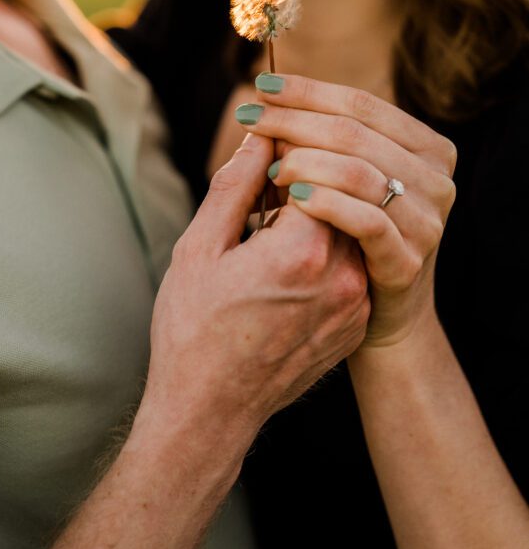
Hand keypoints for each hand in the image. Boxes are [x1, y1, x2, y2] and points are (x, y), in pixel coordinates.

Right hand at [143, 133, 368, 446]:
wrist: (209, 412)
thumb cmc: (192, 329)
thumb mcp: (199, 247)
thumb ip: (236, 185)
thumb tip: (260, 135)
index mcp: (302, 251)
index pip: (317, 166)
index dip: (288, 151)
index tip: (263, 149)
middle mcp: (343, 276)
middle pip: (339, 194)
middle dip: (304, 178)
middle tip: (264, 185)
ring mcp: (355, 303)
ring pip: (348, 227)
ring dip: (317, 214)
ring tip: (271, 229)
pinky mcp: (357, 322)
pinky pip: (351, 263)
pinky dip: (325, 251)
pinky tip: (286, 266)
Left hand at [241, 74, 456, 348]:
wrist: (376, 318)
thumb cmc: (350, 234)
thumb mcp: (344, 178)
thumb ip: (322, 139)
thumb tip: (268, 97)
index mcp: (425, 147)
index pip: (360, 104)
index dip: (308, 92)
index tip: (262, 86)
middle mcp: (436, 178)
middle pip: (355, 133)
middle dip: (294, 121)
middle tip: (250, 120)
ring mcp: (426, 221)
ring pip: (359, 171)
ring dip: (305, 160)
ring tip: (268, 165)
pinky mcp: (407, 260)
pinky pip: (366, 221)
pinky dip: (325, 203)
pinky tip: (292, 197)